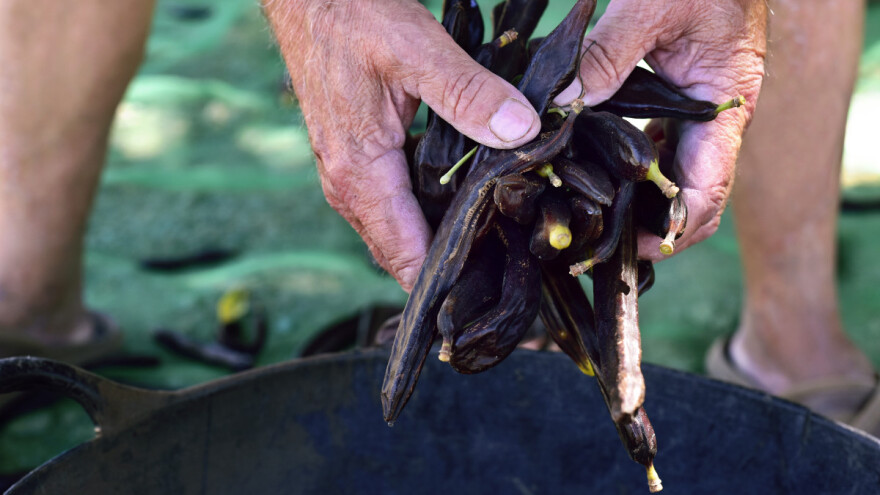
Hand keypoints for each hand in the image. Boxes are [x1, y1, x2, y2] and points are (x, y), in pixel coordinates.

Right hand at [264, 0, 540, 290]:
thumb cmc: (349, 17)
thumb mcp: (416, 49)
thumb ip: (468, 94)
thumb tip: (521, 132)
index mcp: (359, 173)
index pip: (406, 256)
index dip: (447, 283)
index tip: (493, 298)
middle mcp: (349, 186)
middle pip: (403, 255)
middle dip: (451, 270)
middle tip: (510, 277)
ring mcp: (350, 175)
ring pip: (400, 232)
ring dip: (441, 243)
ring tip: (499, 249)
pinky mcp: (358, 160)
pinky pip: (396, 206)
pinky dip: (430, 214)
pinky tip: (470, 204)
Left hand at [554, 0, 767, 259]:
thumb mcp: (650, 6)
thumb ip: (609, 55)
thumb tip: (560, 105)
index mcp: (726, 109)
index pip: (708, 192)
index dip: (674, 230)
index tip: (630, 247)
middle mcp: (712, 121)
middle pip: (686, 196)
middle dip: (646, 227)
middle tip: (591, 243)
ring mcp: (693, 114)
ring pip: (667, 175)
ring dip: (633, 201)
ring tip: (583, 217)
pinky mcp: (672, 102)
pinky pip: (651, 145)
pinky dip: (624, 165)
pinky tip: (586, 169)